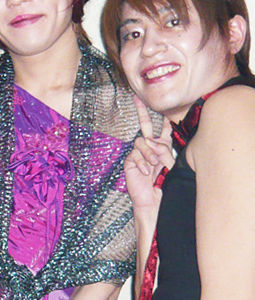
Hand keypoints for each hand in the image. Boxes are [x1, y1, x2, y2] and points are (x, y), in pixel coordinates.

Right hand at [124, 95, 173, 211]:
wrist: (154, 200)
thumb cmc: (165, 185)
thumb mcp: (169, 166)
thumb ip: (164, 152)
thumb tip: (154, 144)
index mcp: (161, 147)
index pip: (163, 130)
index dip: (163, 119)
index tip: (162, 107)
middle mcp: (149, 147)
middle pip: (145, 125)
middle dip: (141, 111)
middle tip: (136, 99)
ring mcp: (138, 153)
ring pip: (143, 142)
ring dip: (150, 154)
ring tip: (155, 166)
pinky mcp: (130, 161)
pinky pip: (136, 155)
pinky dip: (143, 163)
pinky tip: (147, 172)